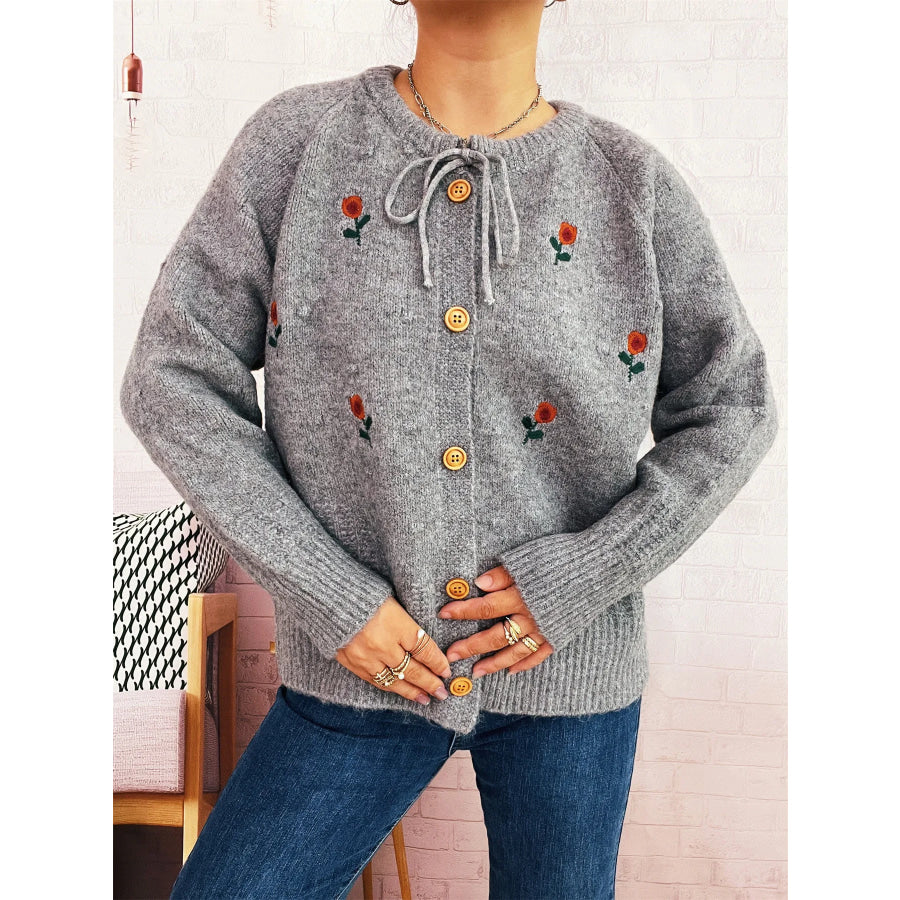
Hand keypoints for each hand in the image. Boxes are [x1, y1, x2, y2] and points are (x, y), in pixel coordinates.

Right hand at [336, 595, 452, 705]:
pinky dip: (391, 687)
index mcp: (397, 624)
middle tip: (442, 692)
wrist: (328, 598)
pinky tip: (401, 692)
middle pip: (413, 669)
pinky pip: (376, 681)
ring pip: (395, 681)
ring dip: (412, 691)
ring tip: (425, 699)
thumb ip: (408, 625)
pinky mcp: (353, 663)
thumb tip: (425, 647)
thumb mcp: (394, 602)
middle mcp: (383, 644)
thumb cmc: (365, 594)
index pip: (424, 649)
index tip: (446, 671)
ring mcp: (367, 657)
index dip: (438, 663)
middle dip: (430, 682)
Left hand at [438, 565, 554, 678]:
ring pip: (513, 653)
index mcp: (520, 596)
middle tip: (451, 656)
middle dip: (470, 646)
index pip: (484, 608)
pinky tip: (510, 672)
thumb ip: (503, 574)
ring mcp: (545, 631)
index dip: (462, 612)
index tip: (443, 614)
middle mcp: (530, 618)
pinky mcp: (558, 636)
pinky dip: (523, 665)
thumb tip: (478, 584)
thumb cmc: (562, 557)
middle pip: (494, 636)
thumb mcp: (527, 559)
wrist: (600, 568)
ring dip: (493, 664)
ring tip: (475, 672)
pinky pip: (537, 656)